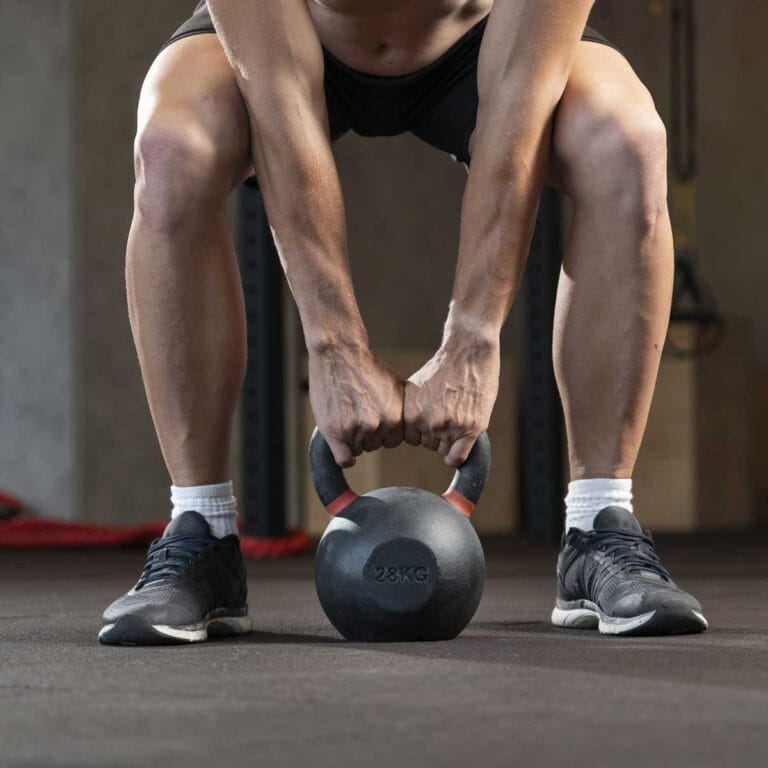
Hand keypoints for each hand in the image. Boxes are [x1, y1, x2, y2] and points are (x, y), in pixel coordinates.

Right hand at [308, 342, 403, 466]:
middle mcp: (378, 425)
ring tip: (346, 414)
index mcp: (395, 417)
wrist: (339, 353)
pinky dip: (344, 457)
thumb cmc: (366, 367)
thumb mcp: (395, 386)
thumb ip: (402, 409)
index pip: (392, 440)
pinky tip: (342, 447)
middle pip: (374, 445)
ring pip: (357, 449)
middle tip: (356, 412)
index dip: (382, 431)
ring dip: (351, 438)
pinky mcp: (335, 431)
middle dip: (366, 433)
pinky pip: (344, 459)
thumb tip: (414, 426)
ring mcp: (355, 429)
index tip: (373, 418)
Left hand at [404, 333, 499, 466]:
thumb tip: (412, 429)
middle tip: (450, 415)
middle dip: (438, 434)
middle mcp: (427, 422)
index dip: (424, 431)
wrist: (469, 350)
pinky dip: (457, 458)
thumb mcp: (417, 387)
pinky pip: (458, 457)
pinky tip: (458, 451)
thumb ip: (414, 409)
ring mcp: (449, 427)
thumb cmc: (445, 365)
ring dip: (451, 440)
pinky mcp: (469, 428)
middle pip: (429, 444)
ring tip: (459, 417)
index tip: (433, 421)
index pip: (413, 438)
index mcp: (411, 413)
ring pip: (445, 450)